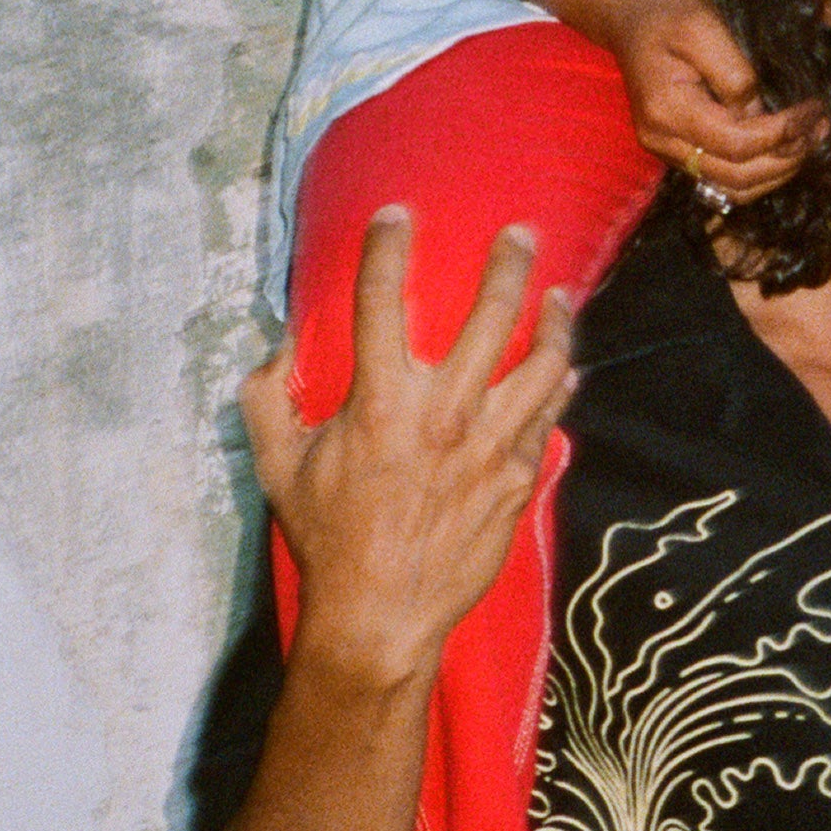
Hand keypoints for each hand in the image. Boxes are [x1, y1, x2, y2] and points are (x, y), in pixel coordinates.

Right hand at [241, 214, 576, 687]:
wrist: (381, 616)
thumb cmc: (327, 540)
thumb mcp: (279, 467)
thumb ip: (269, 399)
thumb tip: (277, 348)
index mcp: (380, 402)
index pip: (381, 301)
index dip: (386, 247)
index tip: (396, 214)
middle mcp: (444, 414)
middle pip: (491, 314)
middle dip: (509, 263)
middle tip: (520, 233)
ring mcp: (490, 446)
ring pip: (543, 363)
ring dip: (555, 321)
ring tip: (559, 296)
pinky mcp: (517, 479)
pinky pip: (548, 417)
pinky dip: (557, 387)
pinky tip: (562, 369)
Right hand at [600, 0, 820, 202]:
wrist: (628, 11)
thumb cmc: (666, 9)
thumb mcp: (703, 25)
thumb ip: (734, 73)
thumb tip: (758, 112)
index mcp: (668, 111)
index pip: (737, 144)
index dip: (783, 134)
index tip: (814, 109)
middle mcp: (663, 140)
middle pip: (736, 177)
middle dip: (787, 157)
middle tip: (820, 128)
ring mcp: (668, 148)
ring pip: (732, 186)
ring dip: (777, 171)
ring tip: (811, 139)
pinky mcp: (678, 146)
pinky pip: (723, 175)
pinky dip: (759, 169)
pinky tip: (785, 145)